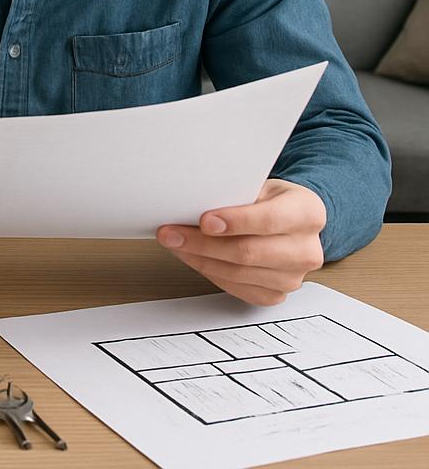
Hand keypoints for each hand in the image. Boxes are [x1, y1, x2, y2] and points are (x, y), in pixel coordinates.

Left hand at [156, 179, 325, 305]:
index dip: (234, 221)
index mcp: (307, 213)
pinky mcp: (277, 294)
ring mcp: (294, 276)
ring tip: (175, 243)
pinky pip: (237, 289)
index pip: (269, 220)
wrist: (289, 220)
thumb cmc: (269, 199)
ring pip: (239, 273)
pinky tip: (192, 257)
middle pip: (249, 252)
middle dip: (203, 243)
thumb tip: (192, 200)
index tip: (204, 220)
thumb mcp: (259, 184)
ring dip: (199, 259)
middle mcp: (306, 249)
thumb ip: (235, 193)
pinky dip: (209, 272)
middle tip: (171, 234)